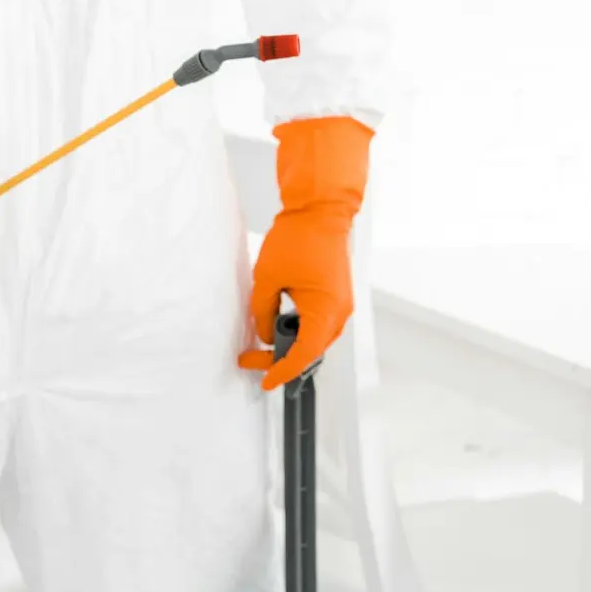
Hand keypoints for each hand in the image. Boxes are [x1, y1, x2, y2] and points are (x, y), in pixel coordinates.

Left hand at [237, 117, 371, 389]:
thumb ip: (263, 313)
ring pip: (315, 338)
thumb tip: (265, 335)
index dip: (282, 371)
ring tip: (259, 348)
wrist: (321, 210)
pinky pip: (319, 324)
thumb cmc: (297, 239)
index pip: (304, 355)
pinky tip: (278, 330)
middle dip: (280, 360)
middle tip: (249, 360)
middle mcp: (339, 312)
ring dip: (289, 346)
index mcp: (326, 311)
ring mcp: (341, 304)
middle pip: (311, 350)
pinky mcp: (337, 296)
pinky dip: (299, 332)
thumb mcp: (267, 279)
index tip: (265, 382)